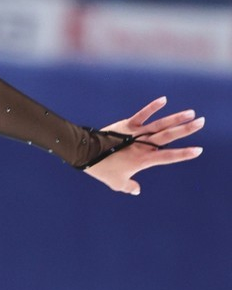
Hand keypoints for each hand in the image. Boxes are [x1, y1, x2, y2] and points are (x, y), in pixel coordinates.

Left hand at [84, 97, 204, 194]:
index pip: (169, 156)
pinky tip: (164, 99)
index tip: (198, 150)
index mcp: (144, 159)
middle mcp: (143, 145)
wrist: (85, 152)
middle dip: (186, 129)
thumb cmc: (101, 169)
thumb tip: (136, 190)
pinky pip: (142, 114)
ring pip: (160, 125)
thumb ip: (129, 186)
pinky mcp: (127, 125)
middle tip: (202, 122)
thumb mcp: (116, 183)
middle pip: (169, 136)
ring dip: (176, 118)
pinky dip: (152, 107)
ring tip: (191, 113)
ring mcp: (136, 133)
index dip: (184, 154)